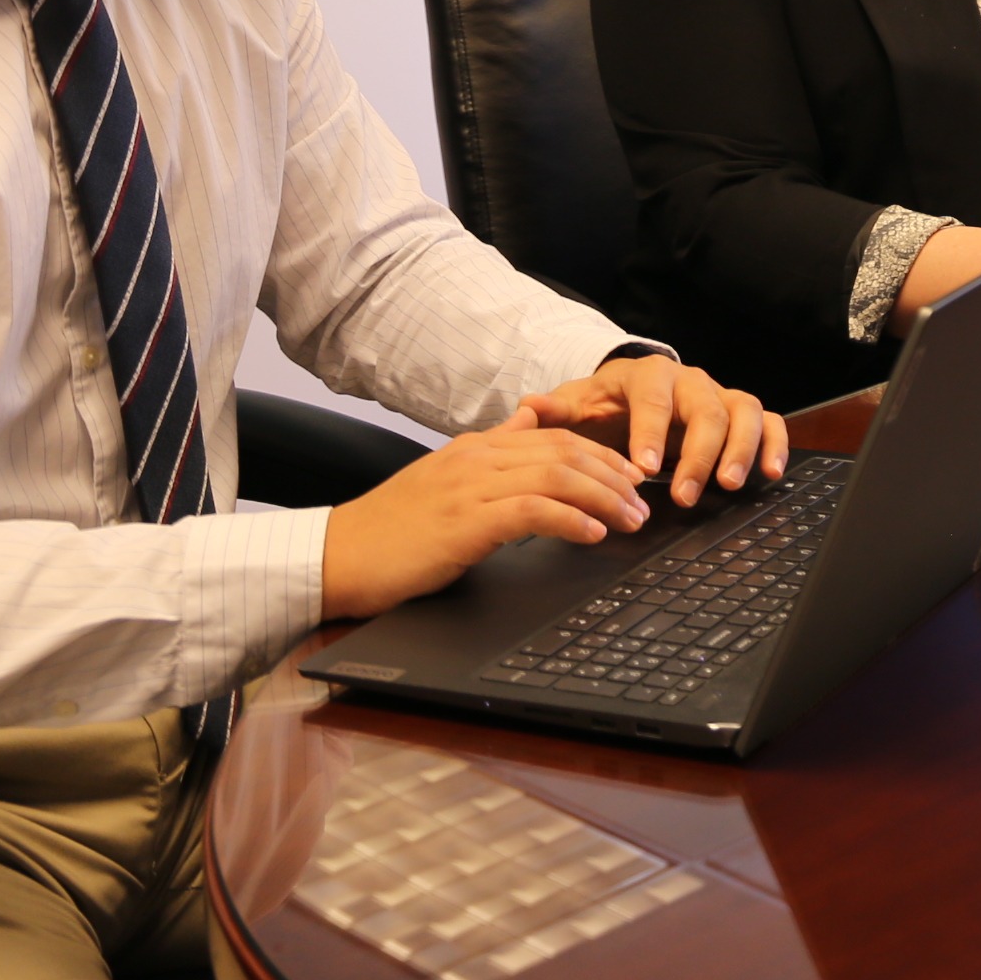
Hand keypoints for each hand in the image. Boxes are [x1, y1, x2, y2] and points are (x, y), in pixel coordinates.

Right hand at [319, 424, 656, 619]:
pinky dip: (570, 520)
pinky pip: (531, 511)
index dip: (602, 454)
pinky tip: (592, 535)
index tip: (632, 478)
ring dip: (603, 499)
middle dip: (613, 476)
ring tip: (630, 522)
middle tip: (643, 503)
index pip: (556, 437)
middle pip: (566, 452)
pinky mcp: (465, 522)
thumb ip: (490, 451)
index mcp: (476, 447)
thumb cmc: (392, 528)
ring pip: (557, 476)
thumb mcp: (445, 478)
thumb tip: (526, 424)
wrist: (337, 555)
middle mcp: (478, 457)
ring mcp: (471, 487)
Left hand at [516, 352, 786, 508]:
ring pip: (743, 412)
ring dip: (740, 449)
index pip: (654, 400)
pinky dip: (775, 444)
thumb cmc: (603, 406)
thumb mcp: (574, 406)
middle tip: (686, 495)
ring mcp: (720, 395)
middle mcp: (691, 381)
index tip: (644, 469)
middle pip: (706, 410)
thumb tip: (527, 410)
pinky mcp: (741, 413)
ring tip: (729, 485)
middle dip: (698, 455)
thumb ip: (553, 412)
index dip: (652, 433)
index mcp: (647, 375)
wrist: (630, 395)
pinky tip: (771, 474)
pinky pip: (770, 421)